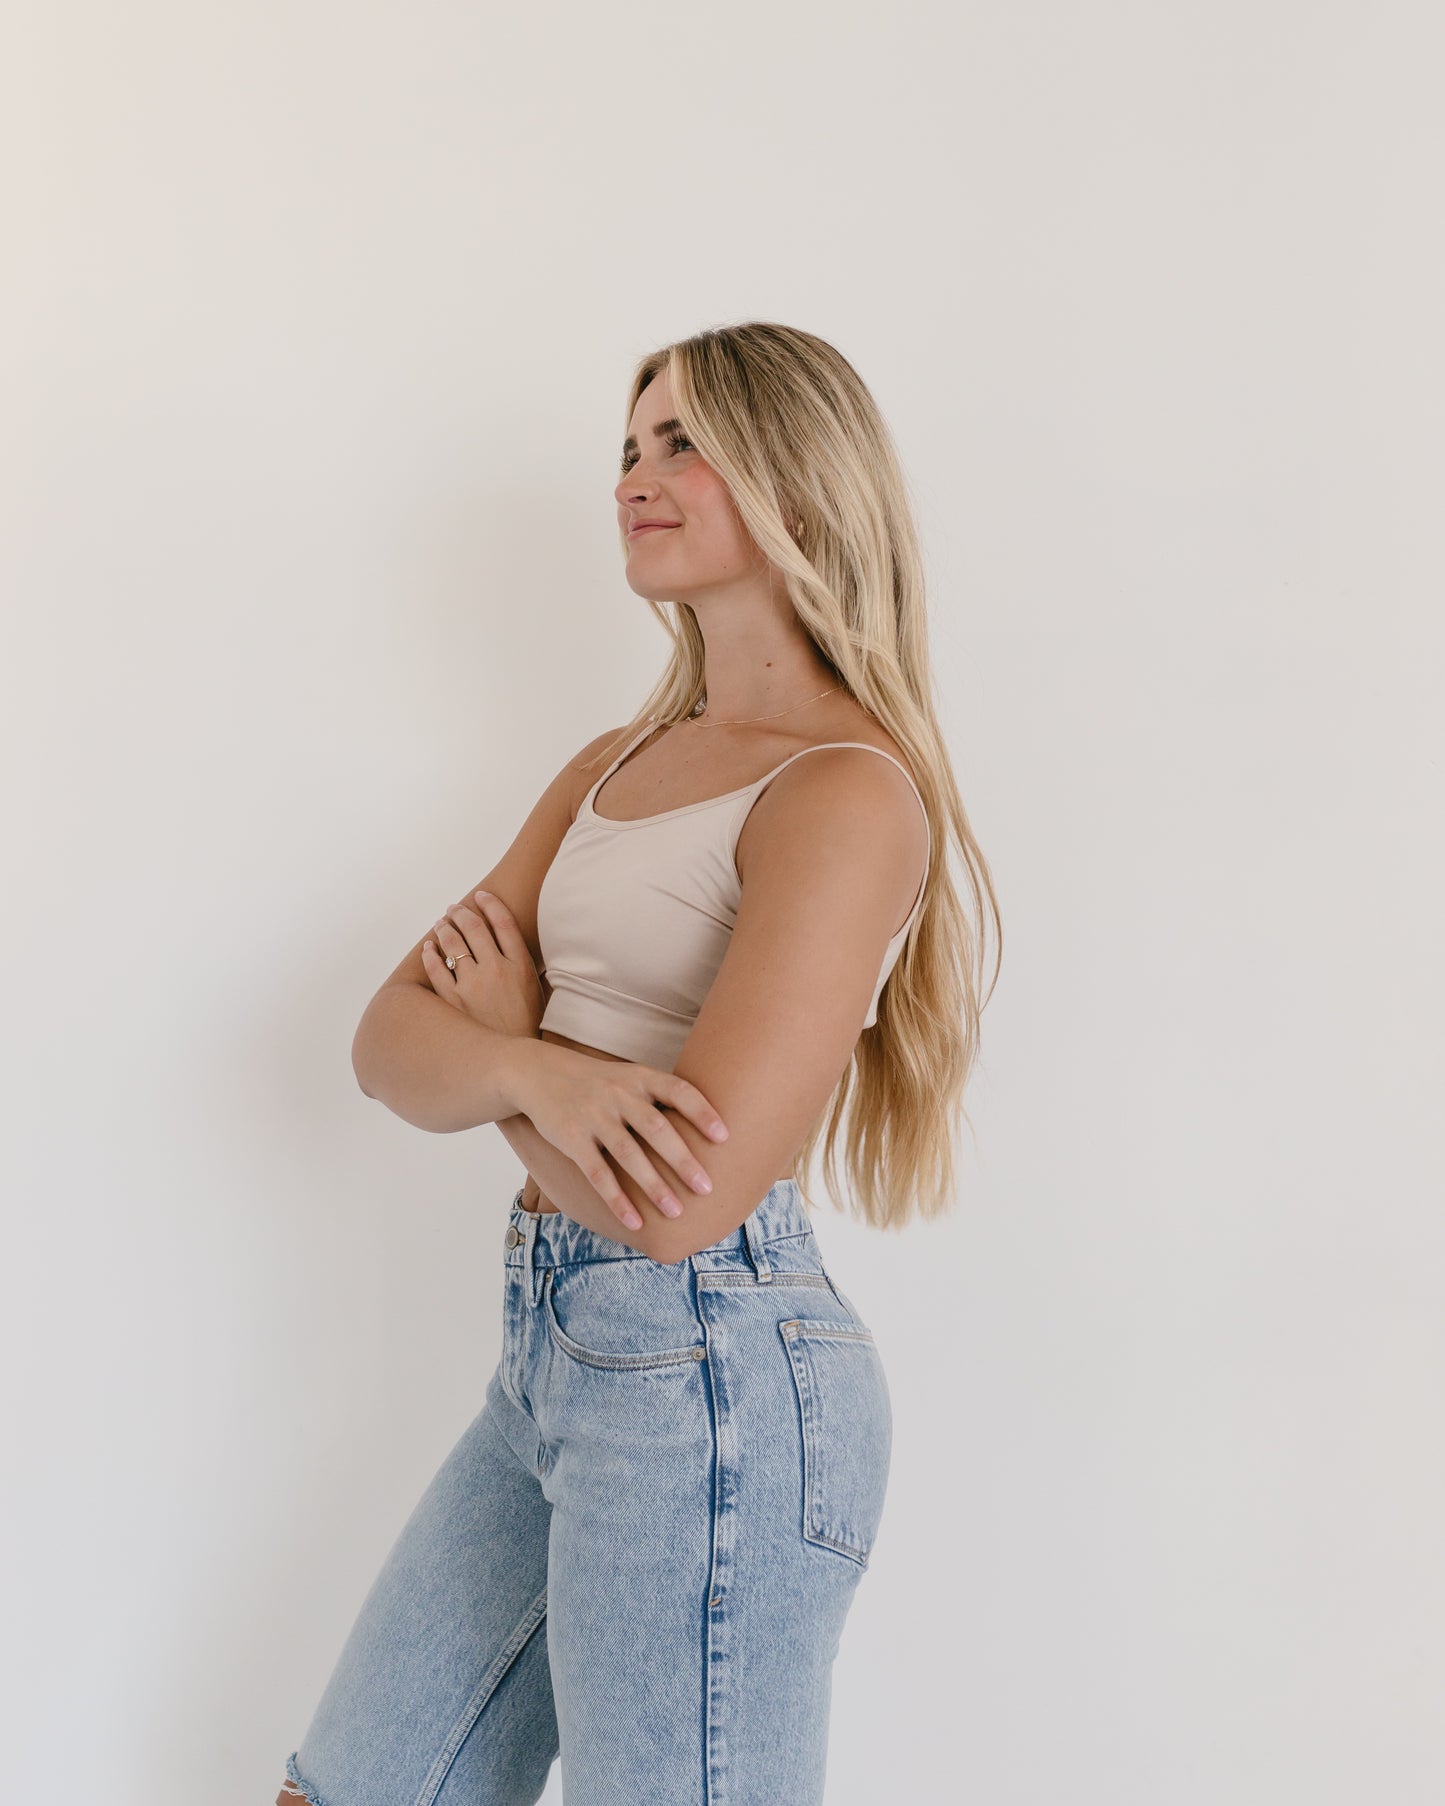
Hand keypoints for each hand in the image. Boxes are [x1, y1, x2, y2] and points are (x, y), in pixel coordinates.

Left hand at [421, 890, 543, 1040]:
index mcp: (520, 966)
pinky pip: (436, 969)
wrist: (512, 1061)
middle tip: (455, 908)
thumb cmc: (526, 1027)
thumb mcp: (536, 992)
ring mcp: (472, 985)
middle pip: (475, 928)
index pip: (504, 923)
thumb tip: (511, 945)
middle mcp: (496, 970)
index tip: (481, 896)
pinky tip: (429, 948)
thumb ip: (523, 967)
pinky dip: (430, 954)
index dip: (491, 904)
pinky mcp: (452, 1001)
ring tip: (442, 923)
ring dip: (445, 928)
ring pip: (453, 944)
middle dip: (462, 912)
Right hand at [505, 1039, 729, 1232]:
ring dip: (653, 1186)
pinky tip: (634, 1222)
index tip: (724, 1137)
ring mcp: (593, 1116)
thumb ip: (658, 1098)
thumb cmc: (596, 1081)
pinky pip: (597, 1173)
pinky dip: (616, 1200)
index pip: (678, 1090)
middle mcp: (618, 1094)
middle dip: (683, 1160)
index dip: (702, 1112)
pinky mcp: (571, 1138)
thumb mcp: (627, 1076)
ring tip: (675, 1213)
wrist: (536, 1072)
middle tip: (707, 1188)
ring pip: (628, 1155)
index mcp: (639, 1077)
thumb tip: (705, 1129)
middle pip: (656, 1128)